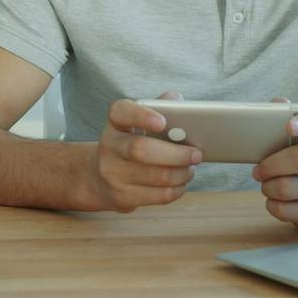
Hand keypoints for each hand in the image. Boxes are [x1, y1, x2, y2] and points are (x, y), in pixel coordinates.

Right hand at [90, 92, 201, 211]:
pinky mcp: (121, 196)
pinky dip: (176, 190)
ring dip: (181, 173)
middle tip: (196, 154)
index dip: (142, 116)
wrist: (101, 178)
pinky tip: (181, 183)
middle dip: (175, 154)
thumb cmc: (131, 143)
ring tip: (190, 169)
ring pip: (155, 176)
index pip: (121, 112)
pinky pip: (157, 196)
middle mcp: (109, 146)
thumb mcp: (138, 123)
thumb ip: (158, 108)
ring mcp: (112, 173)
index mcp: (115, 122)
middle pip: (141, 150)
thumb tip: (177, 100)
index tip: (162, 122)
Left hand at [252, 108, 297, 230]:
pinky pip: (287, 210)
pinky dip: (272, 205)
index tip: (288, 127)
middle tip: (257, 170)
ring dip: (268, 187)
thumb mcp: (297, 139)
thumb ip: (284, 119)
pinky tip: (275, 200)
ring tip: (266, 185)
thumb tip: (278, 101)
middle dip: (270, 165)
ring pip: (289, 188)